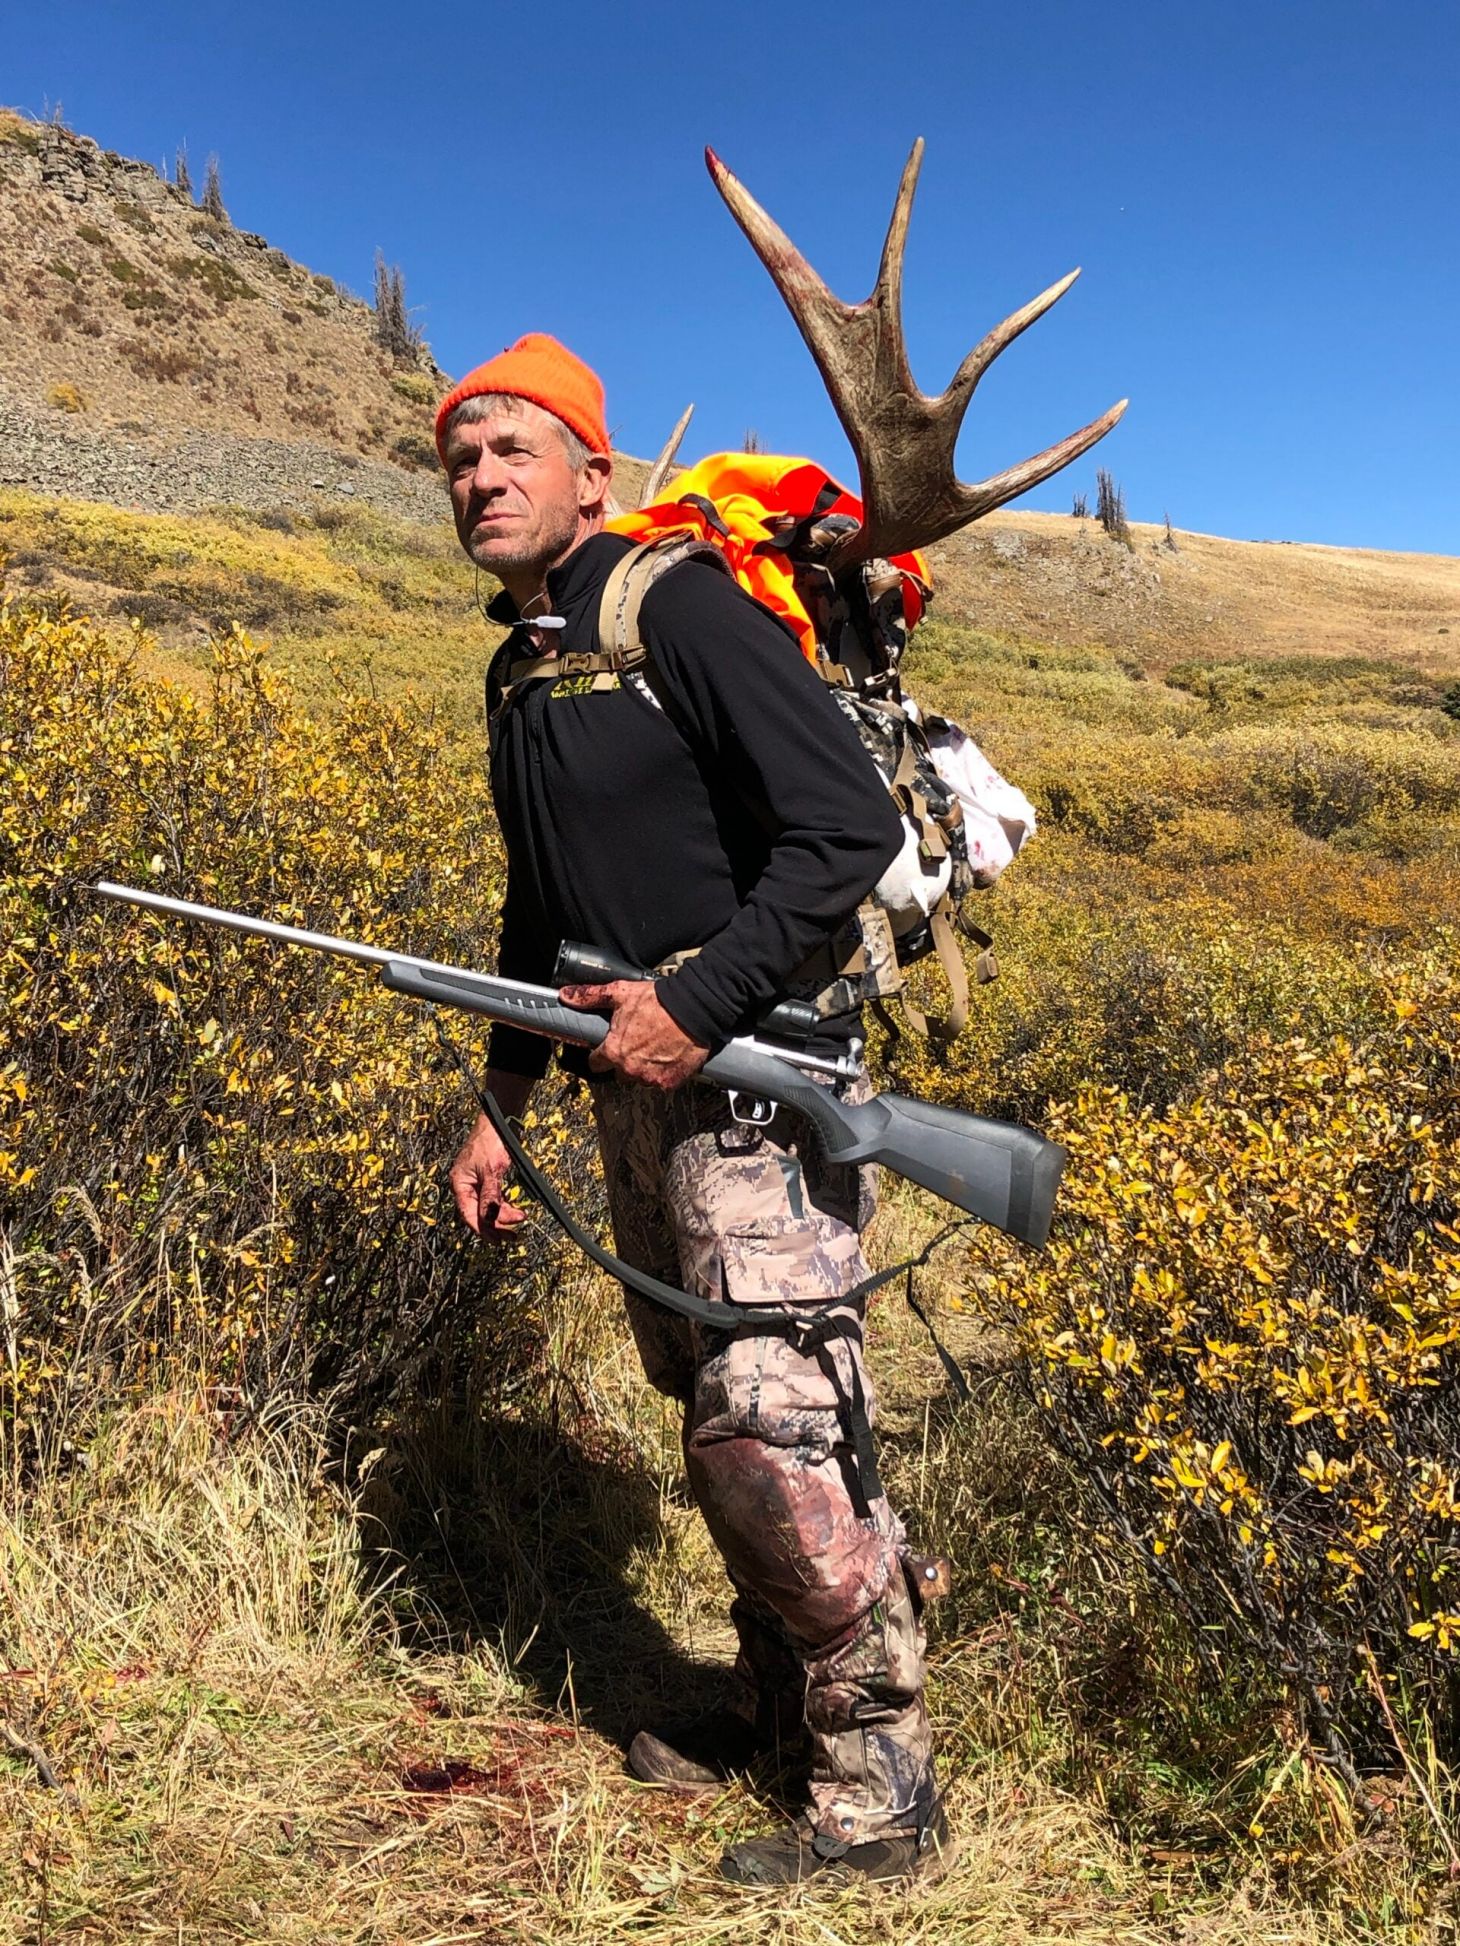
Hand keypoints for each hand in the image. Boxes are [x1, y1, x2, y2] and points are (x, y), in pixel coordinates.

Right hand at [449, 1111, 526, 1236]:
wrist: (498, 1120)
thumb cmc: (490, 1141)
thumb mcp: (491, 1171)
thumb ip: (490, 1196)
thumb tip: (489, 1219)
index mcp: (460, 1184)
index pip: (469, 1214)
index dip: (483, 1229)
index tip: (498, 1240)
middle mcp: (466, 1186)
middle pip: (478, 1213)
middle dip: (496, 1225)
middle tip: (513, 1236)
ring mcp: (477, 1182)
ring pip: (488, 1207)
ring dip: (503, 1216)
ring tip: (519, 1221)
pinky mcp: (488, 1178)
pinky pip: (493, 1198)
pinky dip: (503, 1206)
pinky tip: (514, 1212)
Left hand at [560, 980, 708, 1089]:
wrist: (693, 1010)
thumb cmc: (657, 1002)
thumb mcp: (620, 993)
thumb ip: (590, 996)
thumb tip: (567, 995)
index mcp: (614, 1051)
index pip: (596, 1063)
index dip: (600, 1054)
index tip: (608, 1048)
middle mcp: (630, 1069)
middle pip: (619, 1072)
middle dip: (625, 1061)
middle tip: (637, 1043)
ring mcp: (650, 1078)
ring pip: (640, 1078)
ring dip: (644, 1067)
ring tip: (655, 1048)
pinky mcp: (670, 1082)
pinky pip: (661, 1082)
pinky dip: (664, 1073)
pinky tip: (668, 1056)